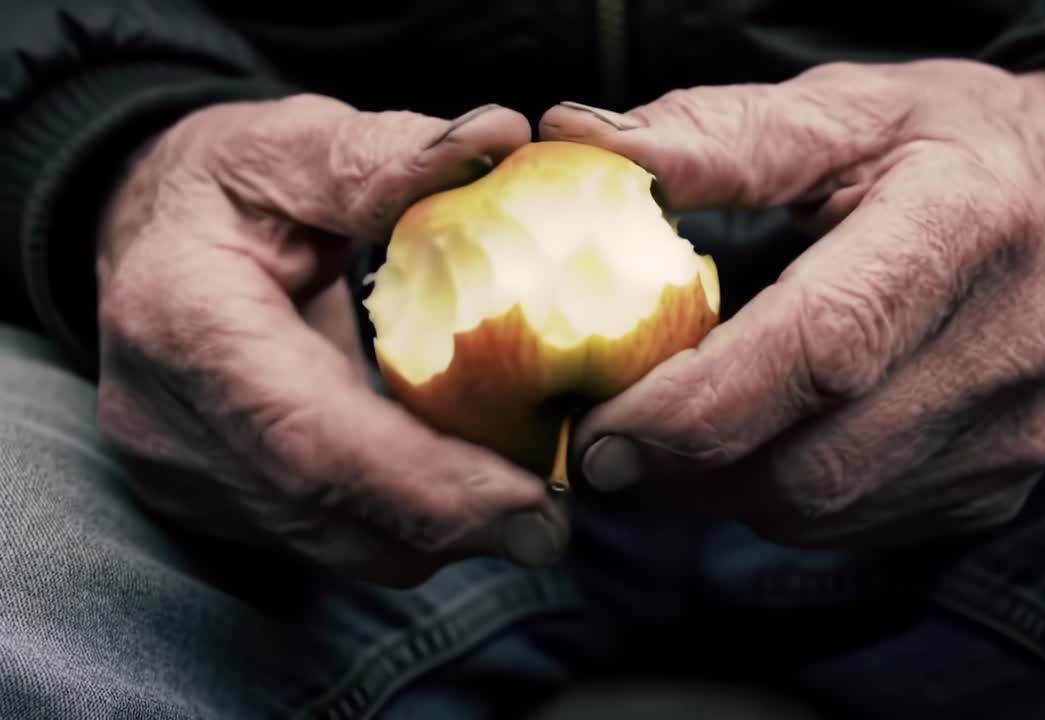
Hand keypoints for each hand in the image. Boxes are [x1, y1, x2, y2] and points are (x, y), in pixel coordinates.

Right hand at [96, 95, 566, 584]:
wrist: (139, 235)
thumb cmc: (222, 183)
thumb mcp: (291, 145)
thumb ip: (384, 153)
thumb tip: (499, 137)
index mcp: (181, 319)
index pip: (309, 434)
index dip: (426, 482)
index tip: (531, 502)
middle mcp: (164, 419)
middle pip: (326, 509)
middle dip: (453, 525)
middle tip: (553, 521)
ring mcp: (179, 473)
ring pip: (333, 544)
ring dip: (435, 531)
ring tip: (518, 488)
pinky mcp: (206, 503)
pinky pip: (323, 538)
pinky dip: (399, 521)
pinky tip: (453, 479)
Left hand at [540, 60, 1044, 544]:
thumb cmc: (950, 145)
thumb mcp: (846, 108)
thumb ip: (717, 136)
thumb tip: (574, 140)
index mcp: (966, 224)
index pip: (823, 347)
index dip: (696, 404)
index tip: (600, 428)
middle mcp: (1009, 345)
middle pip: (813, 460)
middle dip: (685, 465)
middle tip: (608, 438)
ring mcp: (1016, 432)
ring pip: (821, 510)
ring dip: (722, 486)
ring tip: (679, 429)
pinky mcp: (1001, 485)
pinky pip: (855, 524)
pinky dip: (781, 498)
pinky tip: (762, 440)